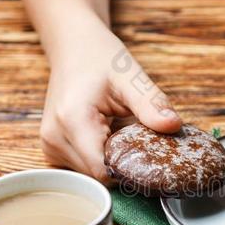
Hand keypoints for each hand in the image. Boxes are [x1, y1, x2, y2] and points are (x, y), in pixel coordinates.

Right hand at [40, 17, 181, 183]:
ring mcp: (50, 145)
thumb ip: (151, 104)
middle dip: (123, 167)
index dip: (129, 173)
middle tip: (141, 144)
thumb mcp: (131, 77)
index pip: (102, 171)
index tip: (151, 162)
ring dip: (112, 162)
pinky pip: (83, 167)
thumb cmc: (101, 57)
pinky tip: (109, 137)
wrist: (73, 46)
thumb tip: (175, 125)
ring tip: (122, 134)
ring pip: (90, 176)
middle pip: (97, 177)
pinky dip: (101, 157)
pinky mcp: (52, 148)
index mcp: (72, 121)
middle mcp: (54, 138)